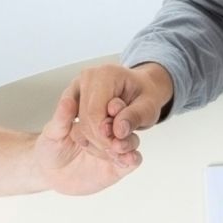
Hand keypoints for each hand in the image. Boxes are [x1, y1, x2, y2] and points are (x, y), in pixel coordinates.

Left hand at [32, 86, 139, 196]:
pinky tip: (126, 158)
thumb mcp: (52, 132)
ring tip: (117, 145)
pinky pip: (132, 161)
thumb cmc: (50, 148)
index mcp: (94, 114)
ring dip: (127, 141)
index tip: (111, 107)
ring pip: (131, 140)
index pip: (108, 106)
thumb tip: (68, 100)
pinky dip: (132, 158)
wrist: (51, 174)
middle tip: (116, 129)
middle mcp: (107, 129)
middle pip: (123, 122)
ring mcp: (114, 147)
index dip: (112, 106)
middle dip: (121, 124)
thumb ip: (61, 118)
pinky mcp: (119, 166)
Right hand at [54, 61, 172, 158]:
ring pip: (78, 127)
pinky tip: (104, 139)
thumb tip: (118, 131)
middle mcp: (87, 77)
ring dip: (96, 143)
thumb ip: (134, 117)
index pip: (94, 114)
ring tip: (115, 142)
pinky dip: (89, 138)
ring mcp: (77, 86)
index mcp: (106, 75)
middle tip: (119, 147)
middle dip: (101, 141)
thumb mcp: (149, 107)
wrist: (140, 88)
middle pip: (85, 121)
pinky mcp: (72, 98)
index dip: (104, 137)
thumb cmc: (145, 95)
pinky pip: (74, 126)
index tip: (119, 146)